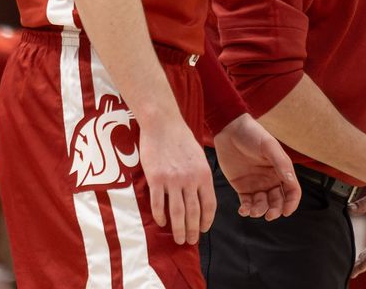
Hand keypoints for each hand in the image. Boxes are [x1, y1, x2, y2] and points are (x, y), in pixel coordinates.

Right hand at [139, 118, 215, 244]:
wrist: (163, 123)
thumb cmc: (181, 139)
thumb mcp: (199, 157)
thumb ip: (201, 177)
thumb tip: (201, 196)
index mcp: (203, 174)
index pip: (209, 204)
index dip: (207, 220)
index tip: (203, 229)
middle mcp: (190, 179)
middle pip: (193, 212)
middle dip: (192, 230)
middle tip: (190, 241)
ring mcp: (172, 180)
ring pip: (177, 212)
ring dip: (178, 229)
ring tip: (178, 238)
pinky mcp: (156, 179)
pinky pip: (158, 203)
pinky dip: (160, 216)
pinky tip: (162, 222)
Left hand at [212, 113, 300, 220]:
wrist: (229, 130)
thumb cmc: (252, 134)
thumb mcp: (269, 146)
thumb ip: (281, 163)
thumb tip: (291, 181)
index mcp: (281, 169)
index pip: (292, 190)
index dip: (292, 202)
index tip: (286, 212)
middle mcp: (271, 179)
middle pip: (278, 201)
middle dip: (275, 210)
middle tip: (269, 215)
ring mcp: (257, 184)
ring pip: (263, 205)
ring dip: (260, 211)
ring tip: (253, 211)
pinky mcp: (242, 187)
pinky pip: (247, 203)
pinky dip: (247, 210)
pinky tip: (243, 210)